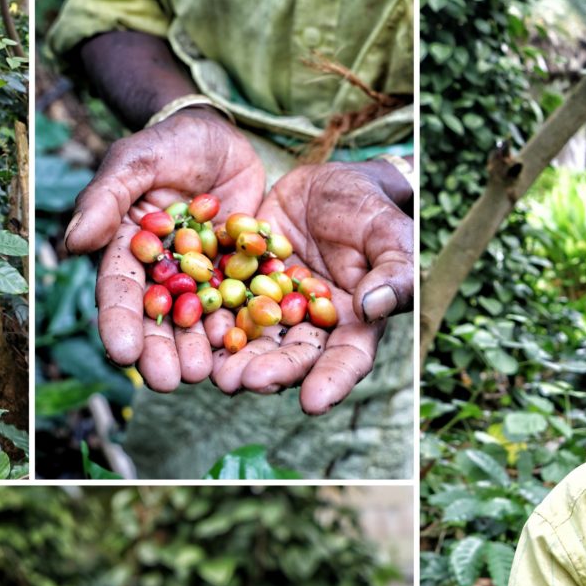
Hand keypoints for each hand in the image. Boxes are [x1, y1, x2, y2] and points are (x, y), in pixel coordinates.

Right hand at [65, 108, 264, 388]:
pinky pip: (245, 305)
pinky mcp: (242, 275)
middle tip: (165, 382)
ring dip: (201, 351)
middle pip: (158, 318)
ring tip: (205, 377)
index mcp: (128, 250)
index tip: (122, 353)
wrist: (223, 137)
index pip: (119, 290)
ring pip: (200, 322)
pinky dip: (246, 329)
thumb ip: (107, 198)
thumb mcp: (137, 160)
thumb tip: (72, 241)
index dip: (119, 322)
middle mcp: (163, 273)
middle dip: (159, 352)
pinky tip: (249, 353)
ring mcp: (204, 278)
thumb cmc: (169, 143)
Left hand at [218, 161, 414, 413]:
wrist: (330, 182)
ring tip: (216, 372)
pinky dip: (209, 318)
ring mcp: (275, 305)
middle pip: (293, 356)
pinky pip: (224, 302)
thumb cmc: (372, 210)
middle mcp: (311, 323)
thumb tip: (371, 308)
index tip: (313, 404)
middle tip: (244, 382)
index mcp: (354, 322)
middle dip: (270, 372)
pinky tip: (192, 329)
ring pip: (255, 338)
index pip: (347, 359)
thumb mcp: (391, 235)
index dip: (331, 382)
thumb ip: (393, 273)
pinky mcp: (244, 283)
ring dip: (235, 358)